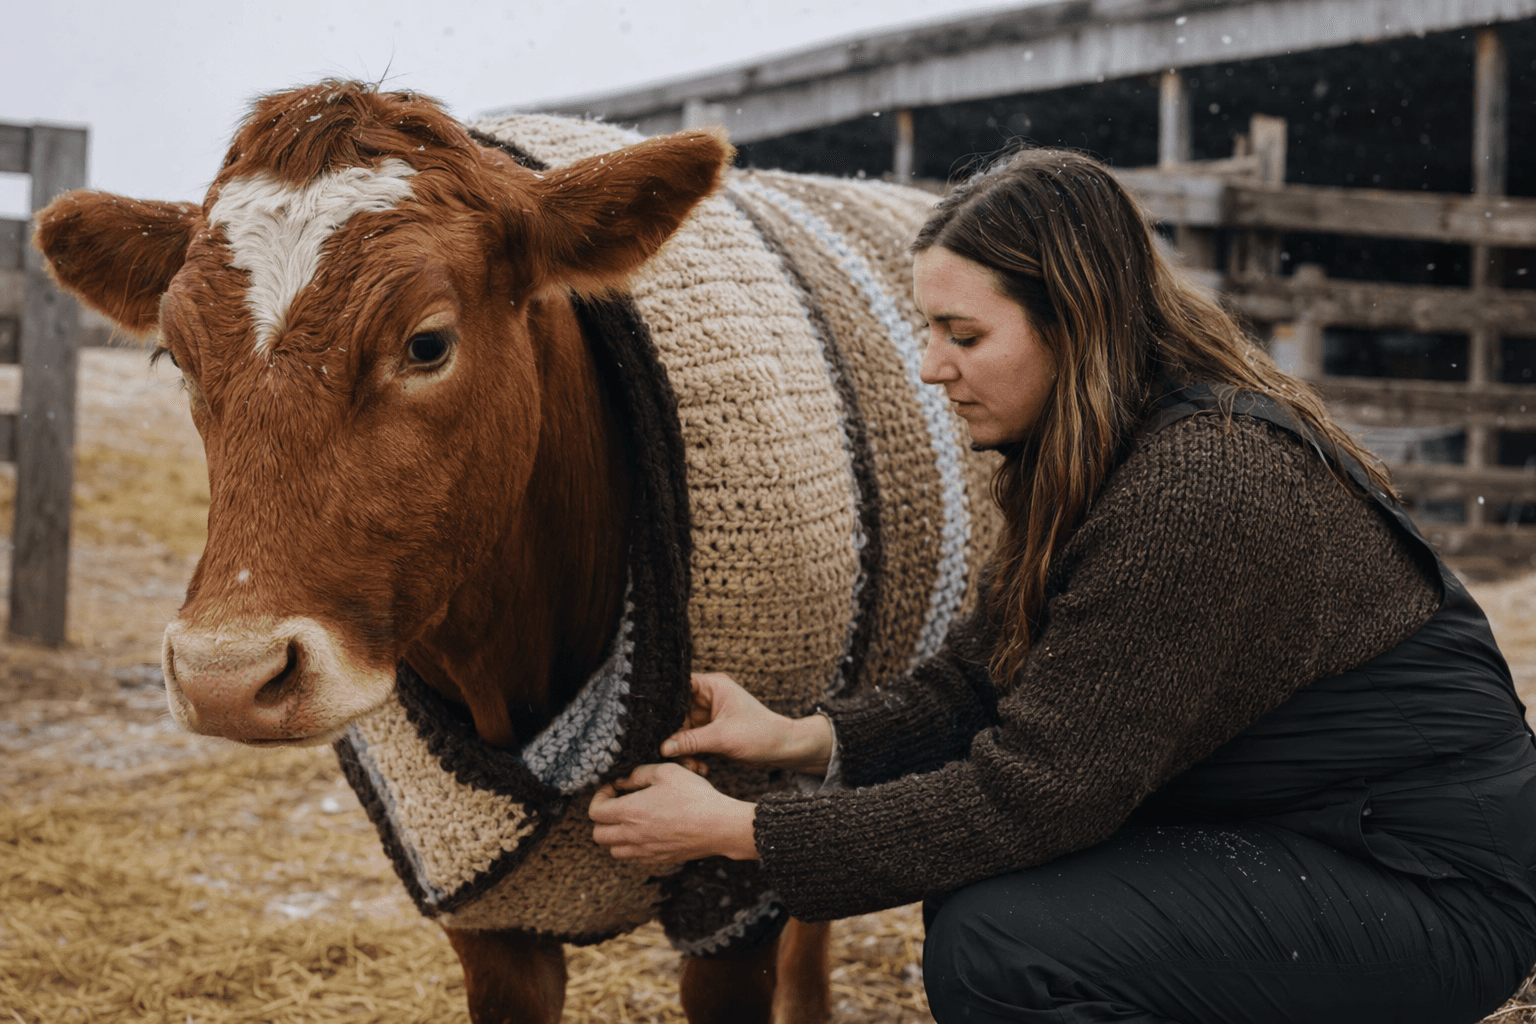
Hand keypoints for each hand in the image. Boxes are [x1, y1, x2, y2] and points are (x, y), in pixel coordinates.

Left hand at [589, 762, 757, 866]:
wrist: (719, 826)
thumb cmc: (694, 796)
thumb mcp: (666, 771)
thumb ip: (639, 774)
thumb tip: (623, 781)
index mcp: (629, 812)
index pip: (594, 812)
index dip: (599, 797)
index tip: (613, 789)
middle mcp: (633, 835)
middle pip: (598, 835)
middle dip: (602, 818)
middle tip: (618, 805)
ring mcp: (646, 851)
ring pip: (615, 850)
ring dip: (616, 835)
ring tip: (632, 820)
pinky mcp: (660, 860)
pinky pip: (636, 858)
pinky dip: (635, 847)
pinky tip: (649, 832)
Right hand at [661, 672, 833, 774]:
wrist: (784, 750)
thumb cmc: (761, 734)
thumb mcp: (722, 737)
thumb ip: (690, 741)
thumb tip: (662, 747)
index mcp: (713, 686)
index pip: (679, 687)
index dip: (665, 703)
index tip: (652, 720)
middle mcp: (709, 698)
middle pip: (676, 713)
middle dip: (675, 736)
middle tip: (672, 754)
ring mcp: (709, 716)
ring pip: (682, 731)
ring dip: (683, 750)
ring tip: (692, 766)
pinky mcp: (712, 732)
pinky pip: (691, 742)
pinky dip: (692, 755)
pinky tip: (700, 767)